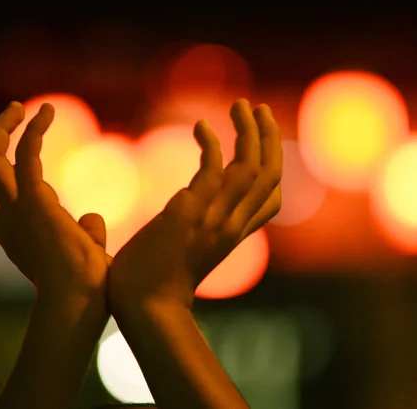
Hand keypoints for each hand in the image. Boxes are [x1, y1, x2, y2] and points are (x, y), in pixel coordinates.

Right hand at [0, 102, 110, 301]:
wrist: (78, 304)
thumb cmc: (84, 287)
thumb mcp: (78, 254)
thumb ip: (83, 233)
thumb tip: (92, 219)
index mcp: (11, 231)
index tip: (6, 140)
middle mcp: (4, 219)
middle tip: (3, 115)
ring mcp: (15, 210)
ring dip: (0, 128)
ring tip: (19, 106)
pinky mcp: (35, 201)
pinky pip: (27, 154)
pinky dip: (34, 129)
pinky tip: (47, 110)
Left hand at [108, 98, 281, 309]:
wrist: (144, 311)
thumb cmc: (154, 287)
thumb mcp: (183, 252)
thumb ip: (191, 228)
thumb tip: (181, 206)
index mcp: (233, 237)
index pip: (271, 200)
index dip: (272, 167)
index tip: (260, 140)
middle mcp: (233, 226)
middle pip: (272, 175)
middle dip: (270, 138)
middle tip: (256, 109)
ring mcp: (216, 220)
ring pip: (253, 167)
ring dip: (250, 131)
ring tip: (242, 105)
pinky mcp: (192, 214)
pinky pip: (215, 169)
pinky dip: (212, 143)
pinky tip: (201, 127)